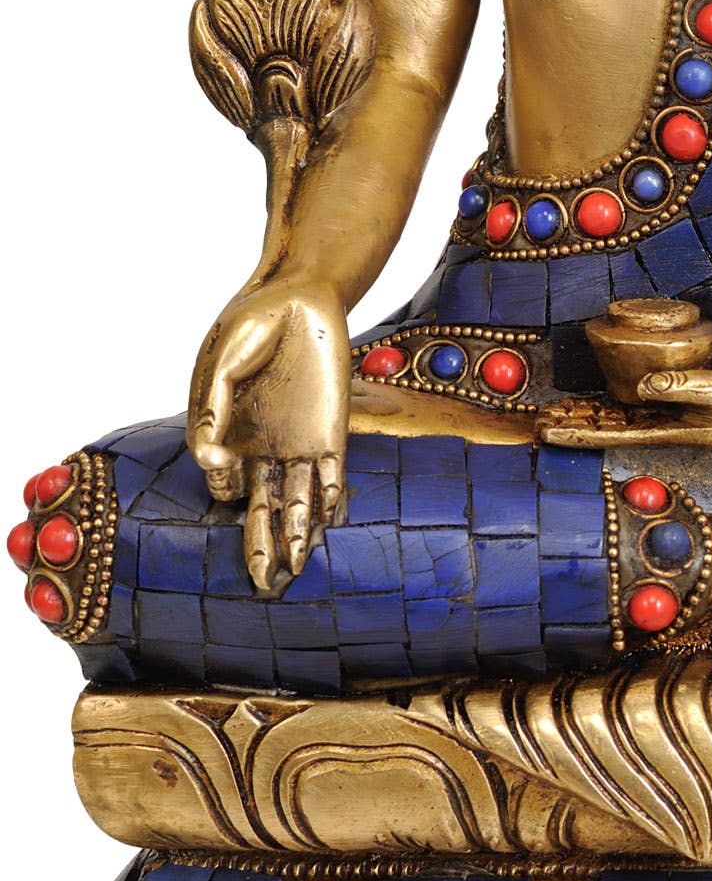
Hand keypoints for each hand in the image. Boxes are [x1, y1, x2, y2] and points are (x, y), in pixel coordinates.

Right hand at [188, 276, 350, 591]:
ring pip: (297, 500)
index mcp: (229, 434)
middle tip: (259, 587)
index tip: (221, 470)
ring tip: (294, 570)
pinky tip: (329, 521)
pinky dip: (332, 497)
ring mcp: (300, 441)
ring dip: (296, 534)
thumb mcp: (221, 362)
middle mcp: (265, 447)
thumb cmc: (251, 325)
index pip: (223, 481)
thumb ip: (211, 408)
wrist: (300, 294)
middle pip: (261, 508)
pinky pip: (334, 471)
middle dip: (259, 546)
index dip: (221, 487)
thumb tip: (208, 461)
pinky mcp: (334, 428)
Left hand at [538, 368, 711, 449]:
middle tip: (536, 422)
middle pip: (608, 427)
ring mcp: (674, 419)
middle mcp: (665, 426)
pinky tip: (604, 400)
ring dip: (590, 415)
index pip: (610, 432)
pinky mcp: (686, 409)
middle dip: (573, 426)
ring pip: (620, 417)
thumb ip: (685, 386)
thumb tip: (641, 383)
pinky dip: (617, 405)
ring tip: (559, 411)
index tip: (543, 433)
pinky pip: (640, 407)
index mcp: (669, 428)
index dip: (576, 433)